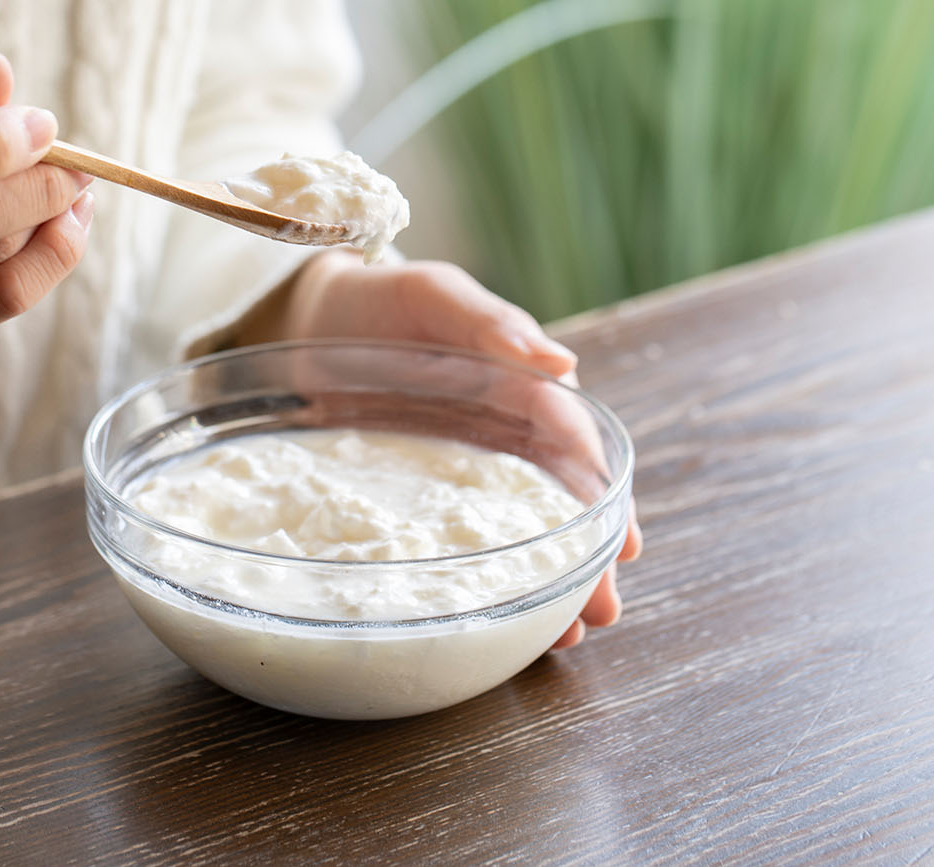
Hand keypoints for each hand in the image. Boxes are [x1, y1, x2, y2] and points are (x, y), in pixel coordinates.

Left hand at [247, 249, 643, 648]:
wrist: (310, 316)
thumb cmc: (382, 296)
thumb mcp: (436, 296)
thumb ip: (490, 324)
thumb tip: (560, 362)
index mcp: (519, 385)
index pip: (573, 445)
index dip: (599, 494)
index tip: (623, 543)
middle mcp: (502, 432)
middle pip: (558, 500)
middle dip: (587, 556)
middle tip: (604, 611)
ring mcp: (463, 465)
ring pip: (518, 527)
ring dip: (548, 579)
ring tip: (569, 637)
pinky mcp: (420, 486)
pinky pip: (458, 534)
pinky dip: (485, 574)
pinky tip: (503, 618)